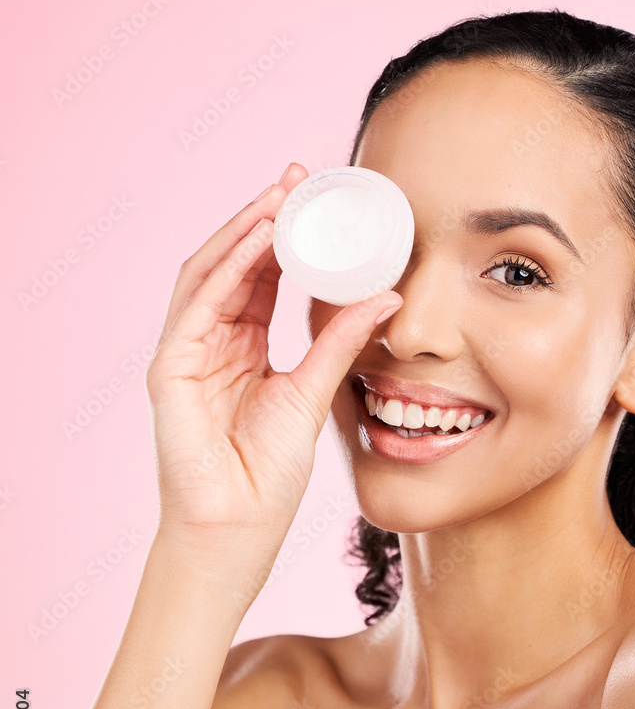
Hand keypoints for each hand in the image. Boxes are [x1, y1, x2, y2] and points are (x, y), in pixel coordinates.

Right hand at [145, 163, 401, 554]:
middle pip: (234, 264)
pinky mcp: (171, 368)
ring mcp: (186, 352)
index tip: (316, 199)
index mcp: (244, 348)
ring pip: (211, 272)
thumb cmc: (268, 475)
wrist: (237, 530)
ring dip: (245, 230)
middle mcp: (212, 341)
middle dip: (265, 218)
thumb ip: (342, 342)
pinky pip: (199, 304)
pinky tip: (259, 237)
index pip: (261, 277)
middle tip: (298, 177)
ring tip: (281, 194)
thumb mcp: (315, 392)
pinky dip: (229, 267)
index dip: (287, 236)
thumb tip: (389, 297)